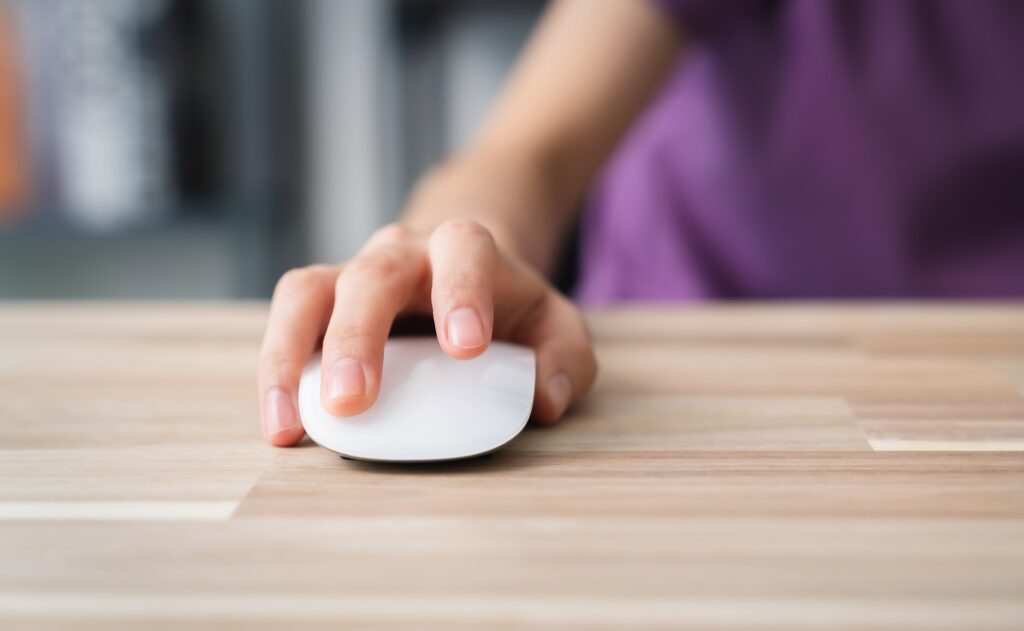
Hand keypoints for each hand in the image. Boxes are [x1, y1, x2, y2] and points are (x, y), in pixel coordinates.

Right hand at [257, 219, 597, 445]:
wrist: (459, 264)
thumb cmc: (507, 305)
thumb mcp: (554, 324)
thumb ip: (566, 358)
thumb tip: (543, 401)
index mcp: (464, 247)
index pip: (463, 251)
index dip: (462, 292)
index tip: (465, 347)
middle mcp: (399, 253)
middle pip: (369, 276)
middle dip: (358, 336)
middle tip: (354, 400)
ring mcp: (350, 274)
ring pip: (305, 293)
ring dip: (290, 356)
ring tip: (288, 424)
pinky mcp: (319, 304)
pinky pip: (285, 325)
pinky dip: (277, 373)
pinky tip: (282, 425)